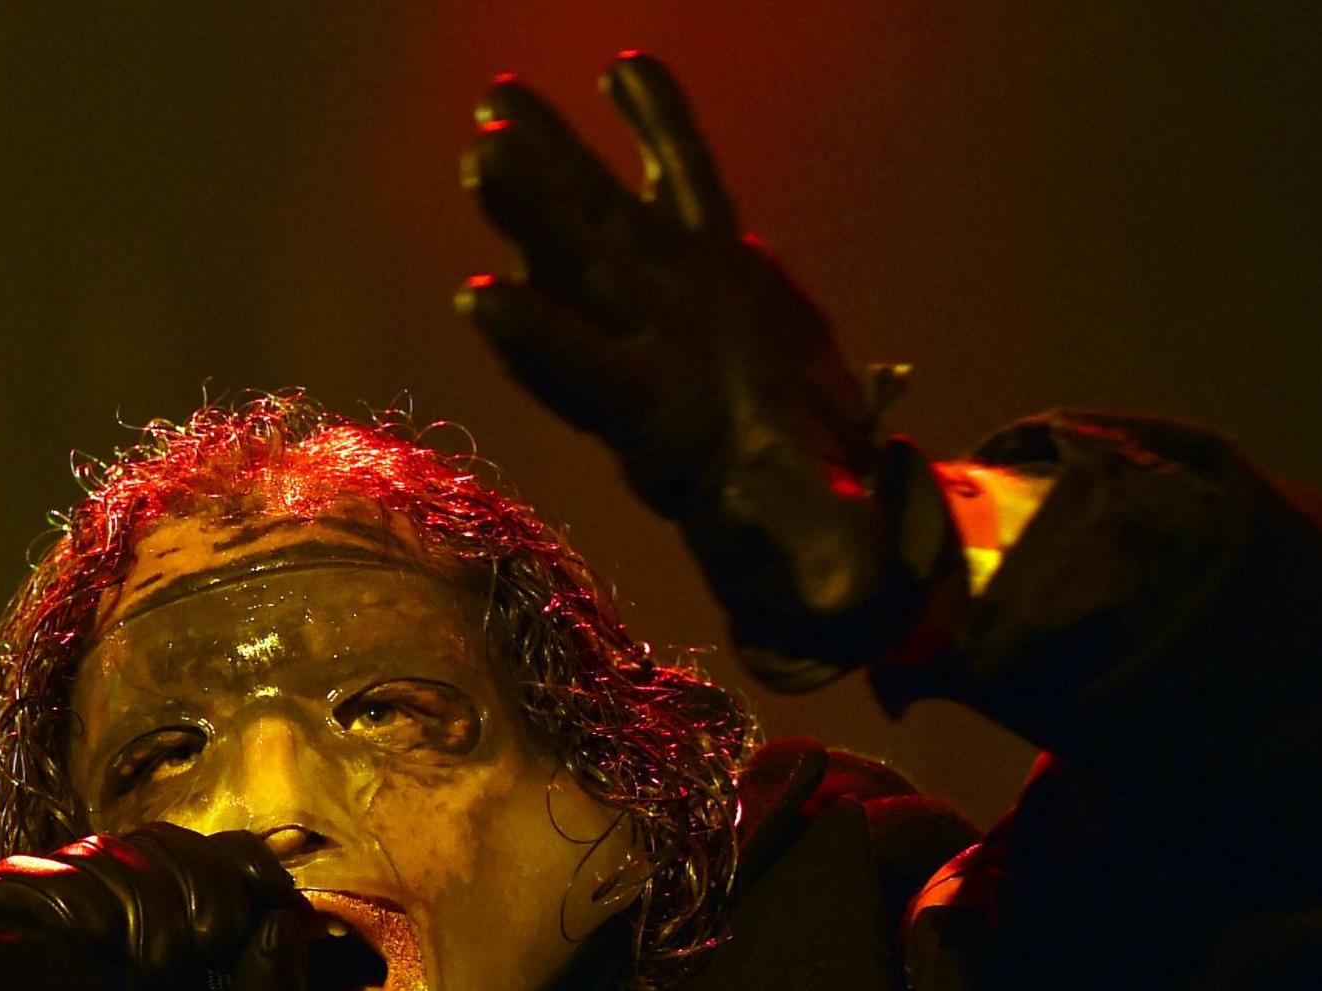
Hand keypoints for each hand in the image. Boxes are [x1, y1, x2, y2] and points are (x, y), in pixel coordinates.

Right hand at [0, 823, 301, 990]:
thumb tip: (284, 921)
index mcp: (187, 933)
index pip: (225, 856)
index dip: (243, 871)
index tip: (250, 916)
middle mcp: (123, 910)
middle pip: (171, 846)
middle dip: (197, 890)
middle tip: (194, 955)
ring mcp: (55, 910)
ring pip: (109, 852)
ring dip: (139, 901)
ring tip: (139, 973)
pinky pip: (31, 875)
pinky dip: (69, 898)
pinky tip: (91, 942)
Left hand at [459, 52, 956, 682]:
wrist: (805, 478)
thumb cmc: (804, 525)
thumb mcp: (823, 549)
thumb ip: (825, 558)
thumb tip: (848, 594)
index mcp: (654, 421)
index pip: (583, 377)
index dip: (534, 340)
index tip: (473, 296)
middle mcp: (639, 345)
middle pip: (573, 276)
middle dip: (529, 219)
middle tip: (478, 159)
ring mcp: (662, 293)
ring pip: (601, 215)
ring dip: (552, 160)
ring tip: (497, 103)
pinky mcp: (705, 255)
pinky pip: (682, 176)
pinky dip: (658, 124)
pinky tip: (627, 64)